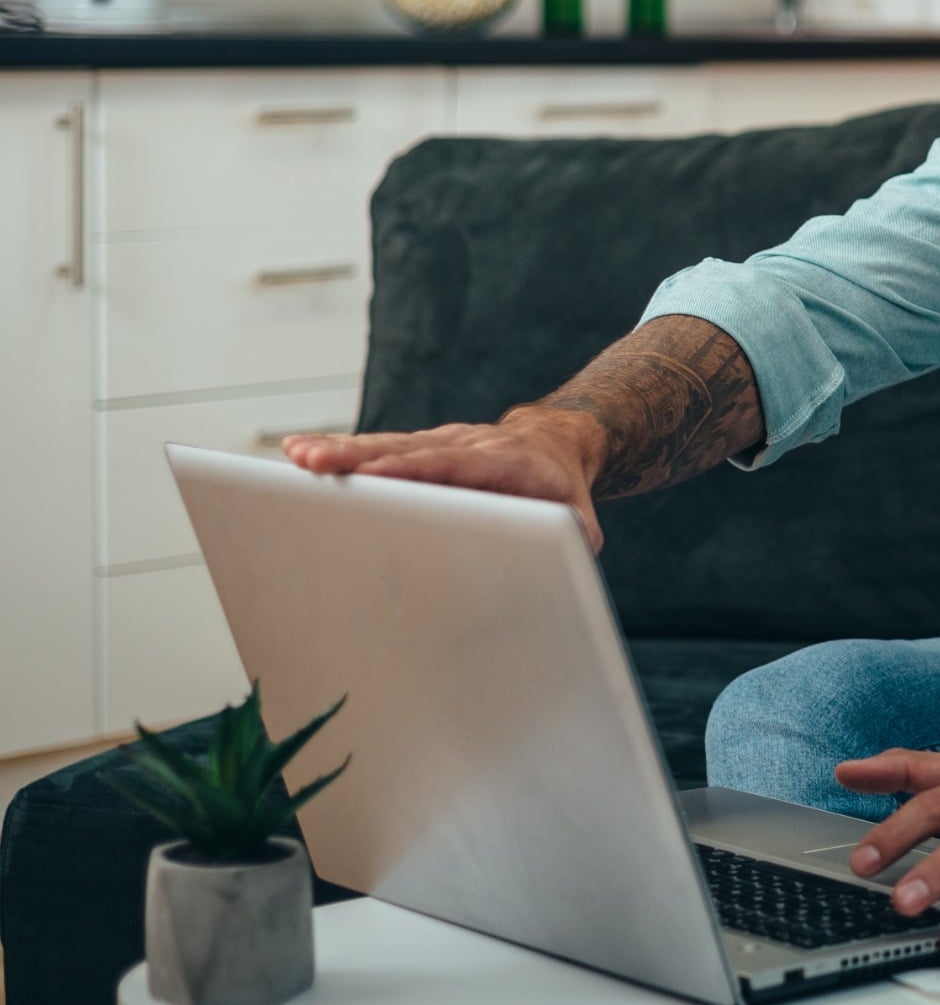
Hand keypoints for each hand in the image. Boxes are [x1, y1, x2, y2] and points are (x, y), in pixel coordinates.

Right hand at [281, 410, 607, 551]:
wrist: (557, 444)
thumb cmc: (561, 489)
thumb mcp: (577, 516)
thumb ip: (575, 538)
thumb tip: (567, 561)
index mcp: (505, 462)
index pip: (454, 464)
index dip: (414, 469)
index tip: (375, 475)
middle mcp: (467, 445)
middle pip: (408, 450)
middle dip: (359, 458)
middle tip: (315, 462)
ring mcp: (441, 444)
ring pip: (387, 445)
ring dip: (341, 451)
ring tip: (297, 455)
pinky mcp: (422, 450)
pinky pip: (379, 449)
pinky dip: (342, 450)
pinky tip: (302, 453)